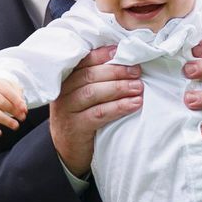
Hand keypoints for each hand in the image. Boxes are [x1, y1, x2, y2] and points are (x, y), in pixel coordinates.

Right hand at [0, 79, 28, 135]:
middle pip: (0, 102)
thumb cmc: (4, 89)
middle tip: (22, 117)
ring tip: (15, 125)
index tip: (24, 109)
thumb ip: (18, 97)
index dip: (17, 101)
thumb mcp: (12, 87)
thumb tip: (23, 109)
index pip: (7, 92)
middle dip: (13, 111)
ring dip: (6, 120)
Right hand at [49, 44, 143, 177]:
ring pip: (92, 93)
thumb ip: (95, 79)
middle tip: (136, 71)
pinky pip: (98, 114)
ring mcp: (66, 111)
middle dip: (115, 71)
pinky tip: (134, 104)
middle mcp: (63, 93)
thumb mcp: (82, 96)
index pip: (83, 62)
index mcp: (65, 80)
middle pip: (88, 76)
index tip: (121, 51)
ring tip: (138, 88)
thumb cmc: (81, 117)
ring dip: (118, 88)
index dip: (102, 55)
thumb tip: (124, 61)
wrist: (67, 150)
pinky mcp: (75, 128)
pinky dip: (118, 107)